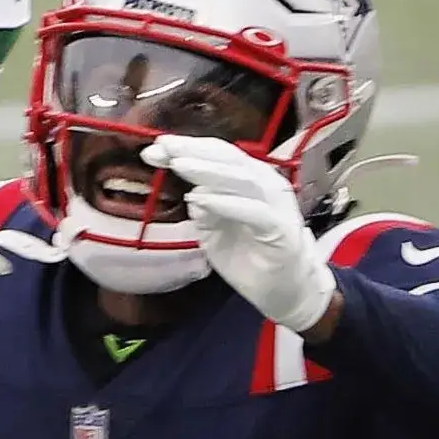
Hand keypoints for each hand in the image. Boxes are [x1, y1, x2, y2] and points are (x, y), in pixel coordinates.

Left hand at [142, 135, 338, 332]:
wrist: (284, 291)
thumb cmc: (250, 256)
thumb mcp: (214, 229)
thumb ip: (202, 208)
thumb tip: (189, 191)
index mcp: (250, 178)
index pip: (217, 154)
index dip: (186, 147)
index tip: (154, 148)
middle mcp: (265, 184)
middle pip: (227, 158)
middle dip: (192, 151)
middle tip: (162, 147)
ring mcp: (276, 205)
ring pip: (241, 178)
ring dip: (207, 170)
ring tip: (178, 164)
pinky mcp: (280, 229)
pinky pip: (253, 211)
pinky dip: (225, 203)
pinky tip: (201, 199)